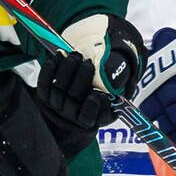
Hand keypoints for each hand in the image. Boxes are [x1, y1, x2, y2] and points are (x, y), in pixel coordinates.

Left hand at [37, 14, 144, 131]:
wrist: (74, 107)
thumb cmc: (98, 102)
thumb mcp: (112, 101)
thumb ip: (122, 92)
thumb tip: (132, 81)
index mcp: (89, 119)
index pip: (87, 116)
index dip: (91, 107)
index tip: (97, 94)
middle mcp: (71, 115)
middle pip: (73, 97)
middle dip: (81, 77)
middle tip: (88, 63)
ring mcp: (56, 105)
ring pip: (59, 88)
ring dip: (67, 69)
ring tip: (75, 56)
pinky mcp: (44, 96)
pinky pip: (44, 83)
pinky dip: (49, 70)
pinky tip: (56, 58)